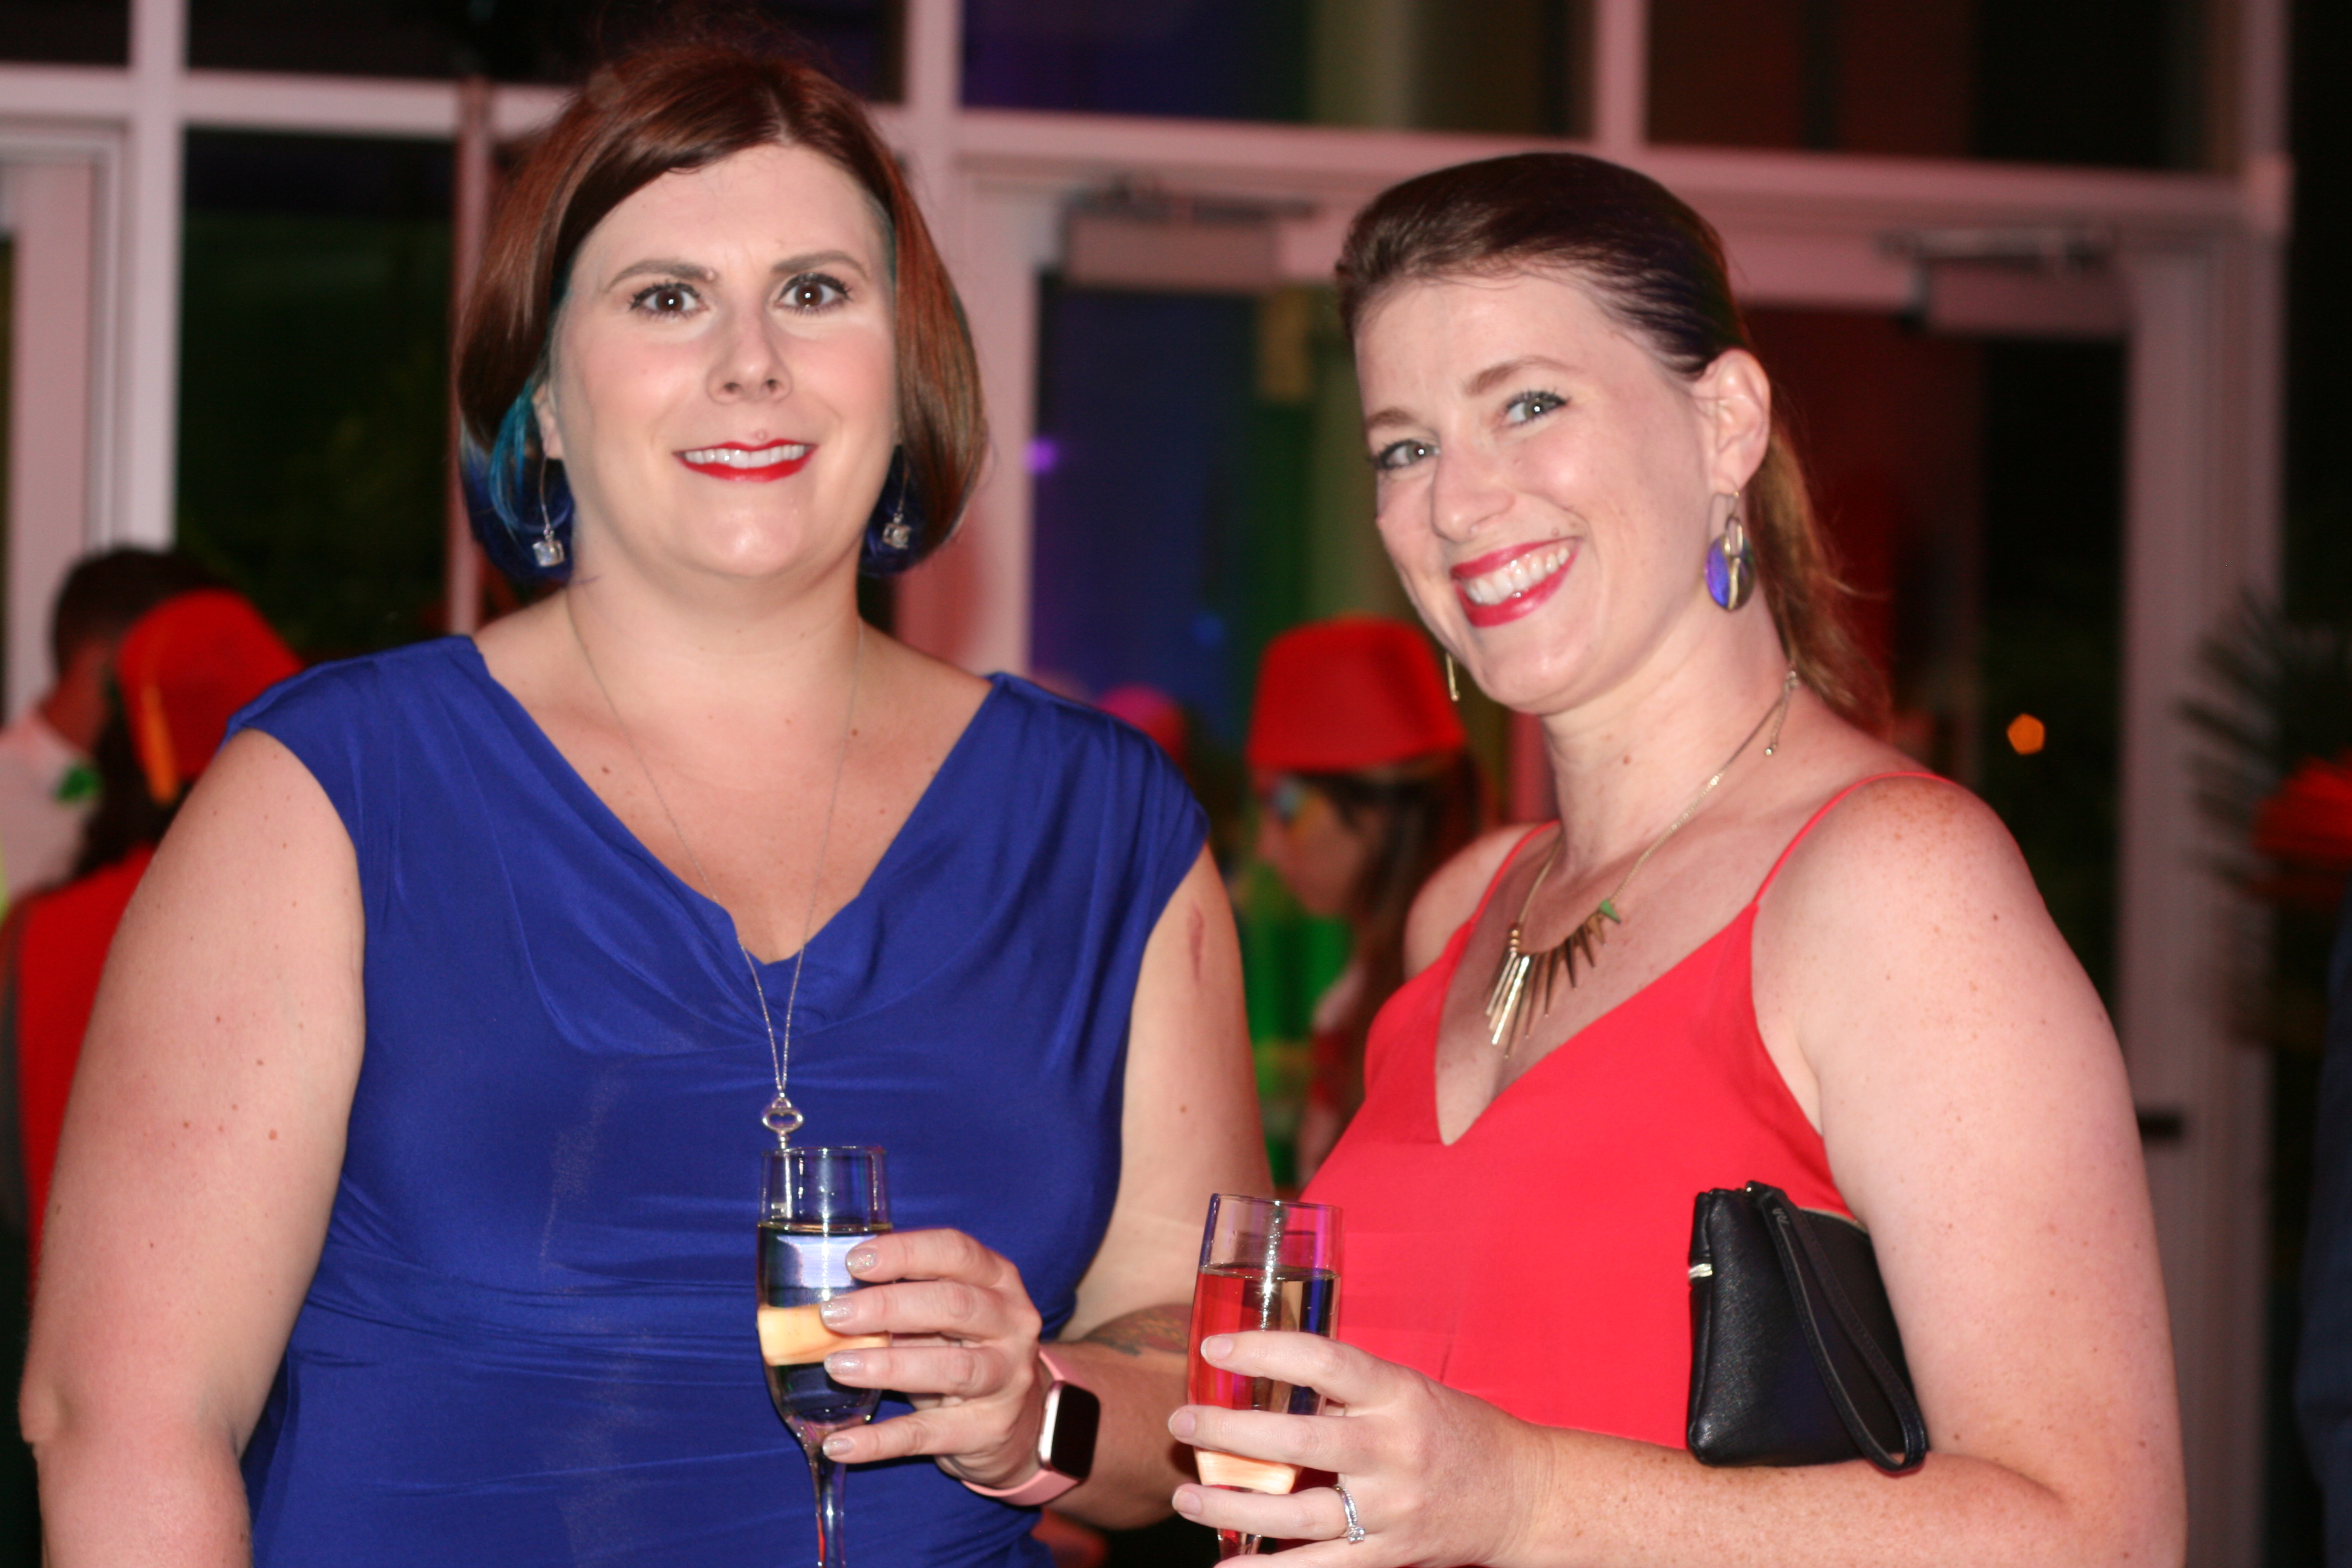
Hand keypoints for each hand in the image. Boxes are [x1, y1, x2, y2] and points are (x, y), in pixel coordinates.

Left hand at [808, 1228, 1050, 1489]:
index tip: (855, 1262)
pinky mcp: (986, 1430)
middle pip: (954, 1305)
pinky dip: (880, 1441)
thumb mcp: (945, 1316)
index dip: (906, 1252)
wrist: (1018, 1420)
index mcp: (998, 1280)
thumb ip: (904, 1300)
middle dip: (888, 1306)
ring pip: (950, 1368)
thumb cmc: (965, 1349)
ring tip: (836, 1366)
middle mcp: (1011, 1324)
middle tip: (833, 1315)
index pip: (957, 1252)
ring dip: (888, 1366)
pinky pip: (927, 1434)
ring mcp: (1005, 1379)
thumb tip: (831, 1298)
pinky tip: (840, 1444)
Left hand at [1169, 1331, 1552, 1565]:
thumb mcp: (1406, 1391)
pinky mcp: (1388, 1555)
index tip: (1216, 1351)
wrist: (1521, 1494)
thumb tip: (1265, 1378)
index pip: (1323, 1361)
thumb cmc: (1454, 1431)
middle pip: (1298, 1441)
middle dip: (1229, 1434)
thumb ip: (1345, 1390)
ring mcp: (1390, 1508)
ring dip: (1234, 1507)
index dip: (1265, 1352)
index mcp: (1397, 1394)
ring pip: (1298, 1513)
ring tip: (1187, 1497)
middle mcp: (1393, 1449)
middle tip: (1183, 1423)